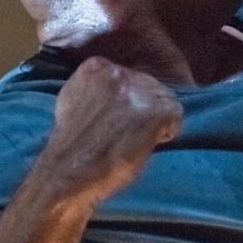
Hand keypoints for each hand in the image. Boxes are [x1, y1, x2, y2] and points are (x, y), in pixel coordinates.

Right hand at [43, 57, 182, 205]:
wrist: (66, 174)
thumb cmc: (70, 146)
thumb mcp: (73, 100)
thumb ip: (95, 88)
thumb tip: (113, 87)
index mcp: (96, 67)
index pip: (128, 76)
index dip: (129, 100)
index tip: (117, 119)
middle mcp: (118, 73)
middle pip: (149, 85)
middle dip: (144, 108)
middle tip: (128, 133)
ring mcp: (138, 91)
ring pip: (165, 99)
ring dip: (156, 120)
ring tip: (135, 140)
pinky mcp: (155, 111)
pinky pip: (175, 115)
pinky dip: (167, 130)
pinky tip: (148, 143)